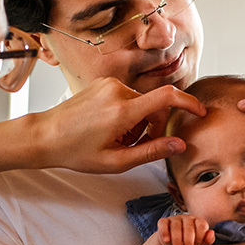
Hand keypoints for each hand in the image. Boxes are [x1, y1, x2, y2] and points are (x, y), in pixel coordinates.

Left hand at [32, 77, 205, 173]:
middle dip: (152, 127)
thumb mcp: (116, 161)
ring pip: (141, 103)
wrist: (45, 135)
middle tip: (132, 147)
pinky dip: (127, 114)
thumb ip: (151, 152)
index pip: (167, 97)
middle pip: (154, 106)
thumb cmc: (76, 151)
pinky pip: (128, 97)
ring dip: (138, 122)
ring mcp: (109, 84)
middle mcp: (117, 91)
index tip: (199, 112)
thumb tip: (179, 145)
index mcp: (122, 110)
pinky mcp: (103, 83)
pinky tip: (109, 128)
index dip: (188, 103)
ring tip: (116, 139)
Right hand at [157, 215, 214, 244]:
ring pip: (176, 227)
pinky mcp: (163, 221)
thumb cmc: (190, 243)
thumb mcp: (201, 243)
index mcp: (198, 221)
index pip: (201, 225)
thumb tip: (211, 233)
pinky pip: (163, 224)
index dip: (200, 236)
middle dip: (188, 242)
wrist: (172, 244)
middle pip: (189, 228)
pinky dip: (164, 232)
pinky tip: (166, 240)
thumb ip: (208, 240)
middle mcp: (187, 218)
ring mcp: (174, 219)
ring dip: (177, 241)